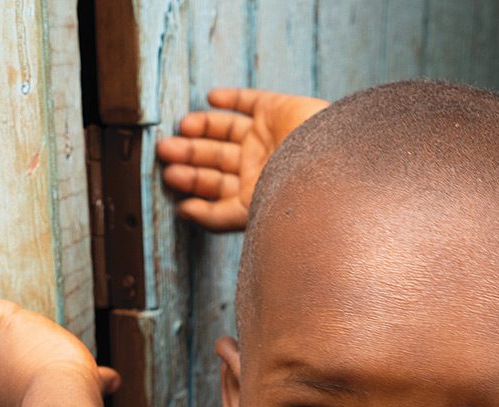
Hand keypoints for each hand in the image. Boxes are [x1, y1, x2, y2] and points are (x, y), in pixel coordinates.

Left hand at [155, 87, 327, 230]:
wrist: (332, 164)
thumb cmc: (295, 197)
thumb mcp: (249, 214)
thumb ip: (215, 217)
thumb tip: (183, 212)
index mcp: (254, 194)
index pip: (215, 189)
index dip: (192, 185)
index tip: (171, 181)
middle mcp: (259, 166)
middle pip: (214, 159)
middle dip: (189, 155)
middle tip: (165, 151)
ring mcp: (268, 137)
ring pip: (224, 131)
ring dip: (201, 129)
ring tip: (183, 128)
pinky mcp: (278, 110)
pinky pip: (248, 101)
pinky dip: (229, 98)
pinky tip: (210, 98)